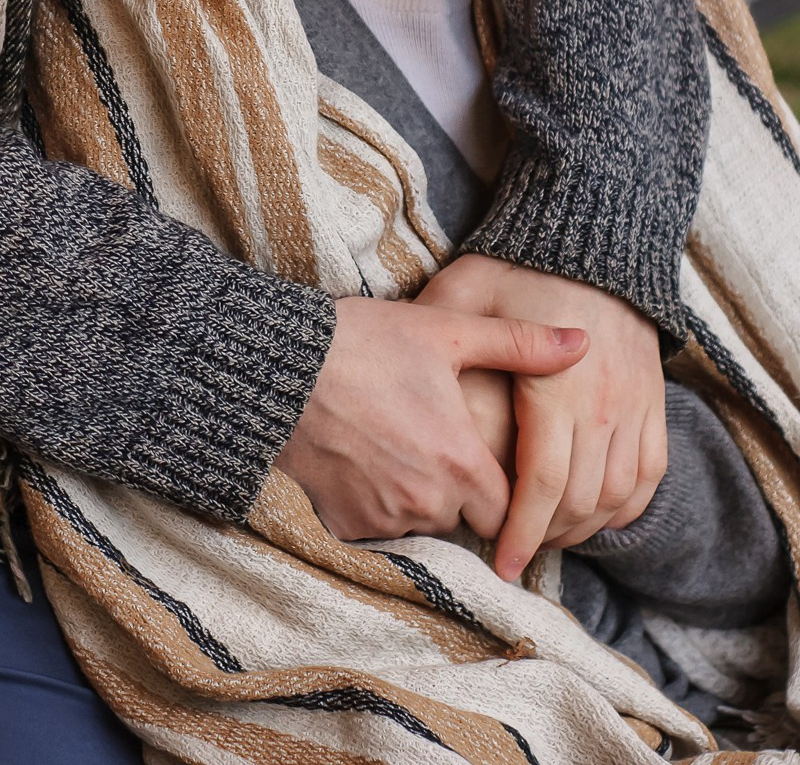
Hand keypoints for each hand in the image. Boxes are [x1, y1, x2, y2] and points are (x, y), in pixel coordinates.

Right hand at [275, 296, 585, 543]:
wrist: (278, 365)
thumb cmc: (364, 341)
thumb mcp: (445, 332)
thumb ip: (520, 345)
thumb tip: (582, 342)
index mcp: (461, 464)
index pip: (506, 509)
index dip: (500, 486)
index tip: (483, 460)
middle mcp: (427, 502)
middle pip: (462, 517)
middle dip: (457, 490)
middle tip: (431, 440)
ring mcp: (382, 518)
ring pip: (419, 523)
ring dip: (416, 498)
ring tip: (394, 443)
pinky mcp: (343, 524)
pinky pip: (375, 527)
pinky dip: (374, 502)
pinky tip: (362, 458)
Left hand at [417, 254, 666, 579]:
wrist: (593, 234)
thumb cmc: (518, 265)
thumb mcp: (468, 290)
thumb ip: (439, 337)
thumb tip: (399, 368)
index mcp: (555, 385)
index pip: (540, 483)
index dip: (519, 530)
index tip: (500, 560)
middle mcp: (602, 403)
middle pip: (578, 501)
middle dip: (546, 538)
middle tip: (513, 553)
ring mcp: (634, 404)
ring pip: (616, 496)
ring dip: (583, 528)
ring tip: (545, 538)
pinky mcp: (653, 402)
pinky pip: (649, 474)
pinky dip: (624, 506)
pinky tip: (593, 516)